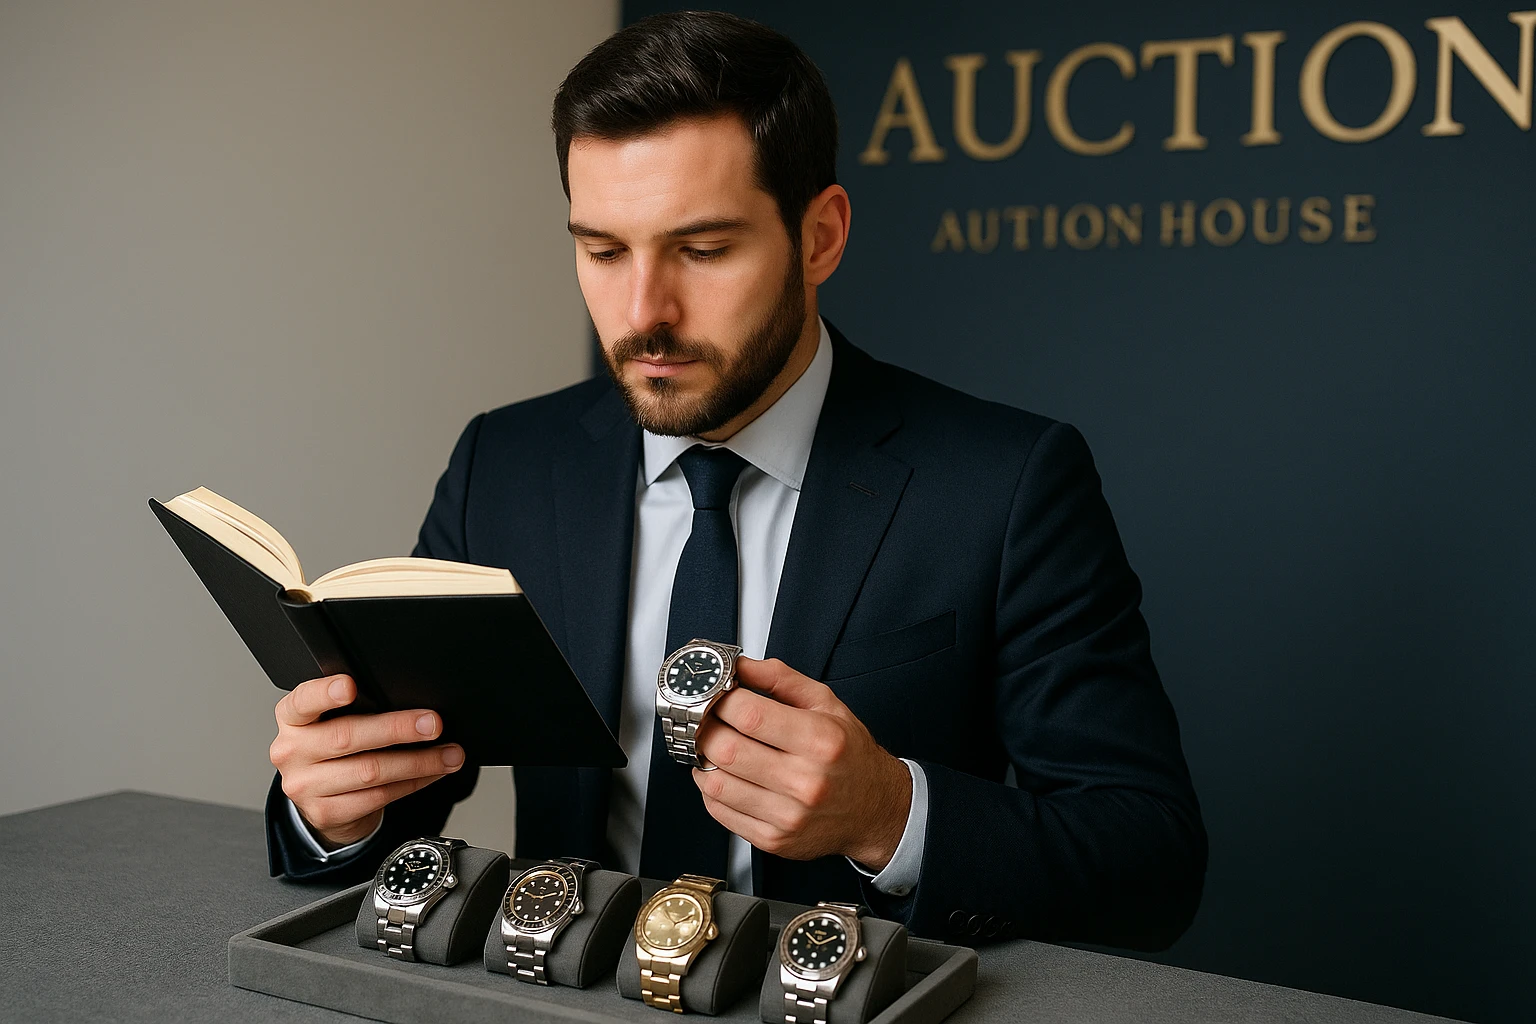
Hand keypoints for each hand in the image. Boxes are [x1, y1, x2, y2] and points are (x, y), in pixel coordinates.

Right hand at [269, 674, 464, 847]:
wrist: (321, 797)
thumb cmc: (335, 748)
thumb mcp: (333, 720)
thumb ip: (356, 707)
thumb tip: (414, 704)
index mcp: (292, 718)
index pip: (303, 701)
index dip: (325, 693)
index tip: (350, 686)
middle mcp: (292, 751)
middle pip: (347, 736)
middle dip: (397, 728)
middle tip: (433, 724)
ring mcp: (305, 786)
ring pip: (370, 771)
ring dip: (418, 761)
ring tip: (448, 754)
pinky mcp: (325, 812)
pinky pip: (378, 796)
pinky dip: (413, 782)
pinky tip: (432, 773)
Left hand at [692, 657, 911, 869]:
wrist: (876, 810)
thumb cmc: (850, 755)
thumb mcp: (827, 704)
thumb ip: (781, 679)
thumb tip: (740, 666)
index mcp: (820, 741)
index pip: (749, 715)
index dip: (721, 700)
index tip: (716, 695)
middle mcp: (805, 781)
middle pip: (726, 749)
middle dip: (706, 729)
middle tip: (707, 720)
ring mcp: (788, 815)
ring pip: (716, 783)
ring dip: (703, 761)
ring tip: (715, 748)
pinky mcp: (774, 840)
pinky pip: (720, 812)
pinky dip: (712, 790)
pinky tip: (726, 776)